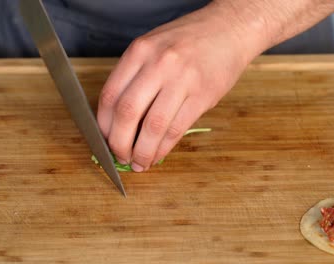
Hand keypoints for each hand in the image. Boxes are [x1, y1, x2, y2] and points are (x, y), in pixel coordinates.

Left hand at [97, 0, 333, 171]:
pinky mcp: (203, 96)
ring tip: (139, 162)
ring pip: (153, 126)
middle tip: (120, 156)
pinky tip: (158, 155)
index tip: (104, 139)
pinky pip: (177, 129)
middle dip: (119, 143)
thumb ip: (136, 76)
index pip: (110, 95)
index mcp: (140, 51)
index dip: (103, 125)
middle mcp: (158, 64)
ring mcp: (182, 80)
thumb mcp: (155, 46)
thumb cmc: (190, 40)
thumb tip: (120, 119)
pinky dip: (164, 148)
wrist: (230, 29)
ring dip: (143, 151)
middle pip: (128, 112)